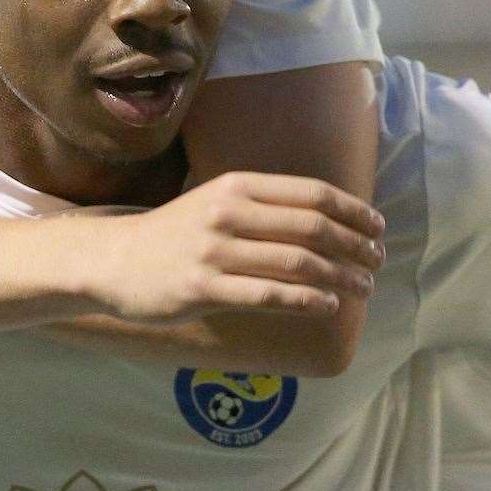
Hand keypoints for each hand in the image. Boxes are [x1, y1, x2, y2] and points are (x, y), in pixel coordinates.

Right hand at [85, 171, 384, 322]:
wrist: (113, 260)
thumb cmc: (174, 233)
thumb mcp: (215, 201)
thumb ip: (262, 205)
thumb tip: (327, 220)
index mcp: (235, 184)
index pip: (310, 193)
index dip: (352, 210)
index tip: (377, 227)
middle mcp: (228, 213)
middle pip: (311, 227)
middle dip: (355, 245)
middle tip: (377, 260)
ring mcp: (215, 252)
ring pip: (296, 263)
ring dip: (341, 276)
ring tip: (363, 286)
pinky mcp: (204, 289)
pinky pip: (268, 295)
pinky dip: (307, 301)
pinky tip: (328, 306)